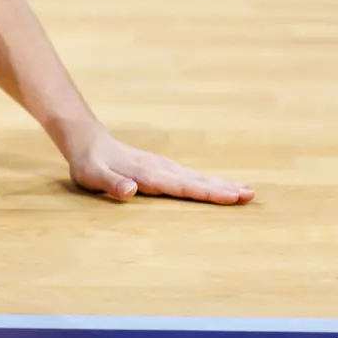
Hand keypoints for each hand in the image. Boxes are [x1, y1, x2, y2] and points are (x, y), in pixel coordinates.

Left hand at [67, 130, 253, 204]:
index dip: (207, 193)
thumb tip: (131, 190)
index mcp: (146, 174)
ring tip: (245, 191)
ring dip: (220, 184)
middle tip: (251, 195)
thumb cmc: (88, 163)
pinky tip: (219, 185)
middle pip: (196, 181)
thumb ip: (111, 184)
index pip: (182, 186)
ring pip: (196, 177)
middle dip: (223, 189)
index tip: (232, 198)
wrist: (86, 140)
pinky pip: (189, 175)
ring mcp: (161, 166)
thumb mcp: (92, 176)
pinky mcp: (160, 166)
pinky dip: (207, 181)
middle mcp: (159, 168)